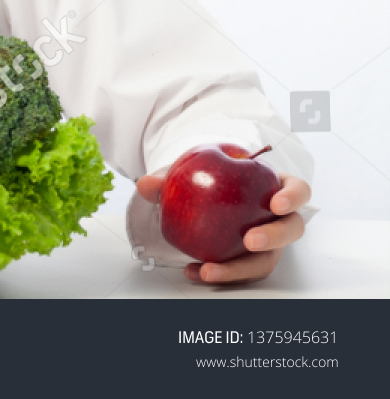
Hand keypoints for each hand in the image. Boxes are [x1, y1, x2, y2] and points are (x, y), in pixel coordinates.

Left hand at [136, 171, 310, 283]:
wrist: (203, 197)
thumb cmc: (211, 179)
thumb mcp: (192, 172)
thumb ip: (170, 177)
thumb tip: (146, 184)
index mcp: (272, 186)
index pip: (297, 190)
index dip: (292, 197)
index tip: (276, 204)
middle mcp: (276, 218)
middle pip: (290, 230)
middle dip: (274, 237)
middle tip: (250, 240)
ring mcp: (267, 242)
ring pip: (266, 260)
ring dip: (240, 268)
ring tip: (211, 270)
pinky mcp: (249, 260)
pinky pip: (239, 270)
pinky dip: (218, 273)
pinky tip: (193, 271)